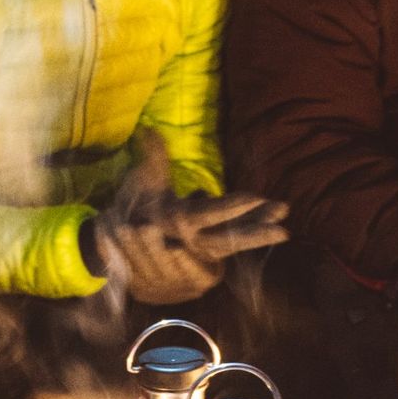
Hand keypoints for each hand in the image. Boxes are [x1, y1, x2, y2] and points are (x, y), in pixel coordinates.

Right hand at [92, 131, 289, 303]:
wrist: (112, 250)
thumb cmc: (131, 208)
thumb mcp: (142, 182)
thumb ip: (153, 156)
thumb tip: (150, 130)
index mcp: (178, 219)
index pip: (212, 212)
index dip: (236, 206)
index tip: (259, 197)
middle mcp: (189, 241)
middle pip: (230, 239)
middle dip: (258, 230)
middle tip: (285, 222)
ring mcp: (194, 256)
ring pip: (231, 247)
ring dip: (255, 235)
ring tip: (281, 227)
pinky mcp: (196, 268)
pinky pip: (224, 254)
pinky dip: (240, 241)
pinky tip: (261, 229)